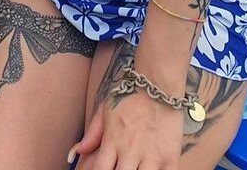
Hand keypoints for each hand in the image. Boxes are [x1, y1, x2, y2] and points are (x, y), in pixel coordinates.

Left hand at [69, 89, 183, 169]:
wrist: (157, 85)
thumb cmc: (129, 96)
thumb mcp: (105, 110)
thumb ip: (92, 134)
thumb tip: (76, 152)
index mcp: (112, 141)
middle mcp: (130, 151)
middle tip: (121, 168)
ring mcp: (151, 156)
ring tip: (135, 169)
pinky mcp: (170, 157)